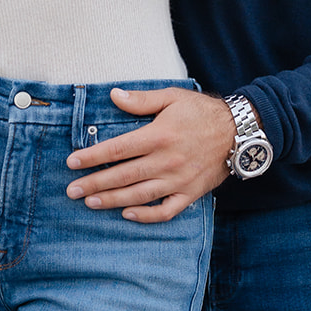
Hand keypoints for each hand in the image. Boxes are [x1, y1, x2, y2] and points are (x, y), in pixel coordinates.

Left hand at [65, 87, 234, 221]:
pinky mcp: (190, 193)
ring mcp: (178, 180)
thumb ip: (141, 100)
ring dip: (112, 200)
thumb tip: (114, 95)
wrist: (239, 131)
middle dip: (94, 183)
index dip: (92, 157)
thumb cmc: (201, 111)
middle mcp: (166, 161)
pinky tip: (128, 214)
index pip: (117, 149)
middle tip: (71, 191)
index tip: (72, 162)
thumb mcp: (172, 97)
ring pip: (139, 195)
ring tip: (91, 203)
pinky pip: (166, 210)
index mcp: (159, 136)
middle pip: (122, 176)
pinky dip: (146, 215)